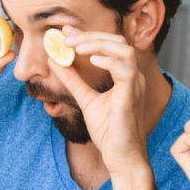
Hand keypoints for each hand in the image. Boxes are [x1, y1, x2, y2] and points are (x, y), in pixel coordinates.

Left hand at [49, 29, 147, 171]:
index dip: (88, 35)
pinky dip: (109, 61)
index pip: (109, 45)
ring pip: (124, 50)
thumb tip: (55, 61)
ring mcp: (134, 85)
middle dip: (91, 35)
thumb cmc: (109, 131)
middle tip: (67, 38)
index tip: (66, 32)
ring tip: (76, 47)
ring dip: (98, 44)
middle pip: (117, 42)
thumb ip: (73, 80)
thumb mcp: (85, 99)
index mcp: (124, 75)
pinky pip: (125, 70)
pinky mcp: (131, 97)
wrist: (121, 157)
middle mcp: (133, 76)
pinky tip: (91, 61)